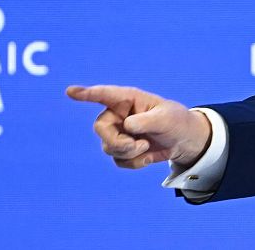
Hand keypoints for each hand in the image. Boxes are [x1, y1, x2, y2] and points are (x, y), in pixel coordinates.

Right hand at [66, 85, 211, 168]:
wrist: (184, 141)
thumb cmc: (176, 121)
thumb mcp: (167, 117)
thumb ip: (147, 120)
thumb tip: (127, 126)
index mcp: (128, 99)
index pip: (104, 94)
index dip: (86, 93)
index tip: (70, 92)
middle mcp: (118, 114)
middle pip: (100, 128)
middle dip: (117, 141)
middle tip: (138, 145)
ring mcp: (118, 133)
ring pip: (108, 147)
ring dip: (129, 151)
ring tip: (146, 146)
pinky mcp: (122, 149)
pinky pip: (118, 160)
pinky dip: (134, 162)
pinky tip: (147, 156)